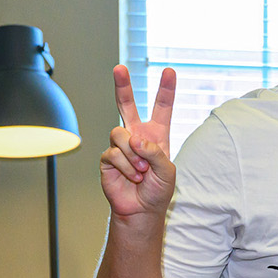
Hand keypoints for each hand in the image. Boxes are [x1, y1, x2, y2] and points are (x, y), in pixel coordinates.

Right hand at [100, 65, 176, 220]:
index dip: (166, 90)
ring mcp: (120, 145)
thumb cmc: (158, 190)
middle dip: (122, 86)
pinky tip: (131, 177)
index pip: (162, 108)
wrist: (141, 209)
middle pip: (127, 105)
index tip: (170, 71)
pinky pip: (113, 154)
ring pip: (120, 135)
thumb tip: (134, 138)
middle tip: (119, 68)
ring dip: (133, 156)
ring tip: (141, 172)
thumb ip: (155, 152)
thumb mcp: (167, 171)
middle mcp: (136, 135)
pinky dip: (126, 167)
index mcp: (156, 135)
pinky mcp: (107, 157)